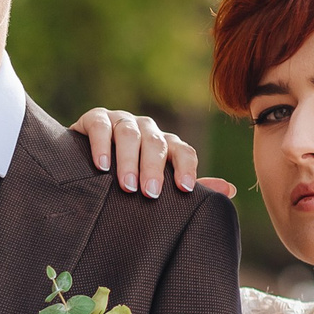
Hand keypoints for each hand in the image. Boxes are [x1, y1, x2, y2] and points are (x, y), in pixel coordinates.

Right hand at [70, 108, 236, 199]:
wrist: (84, 168)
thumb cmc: (129, 180)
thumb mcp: (158, 186)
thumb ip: (187, 186)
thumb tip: (229, 190)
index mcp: (166, 145)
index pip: (183, 151)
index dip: (186, 168)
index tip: (185, 190)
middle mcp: (146, 129)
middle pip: (156, 143)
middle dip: (153, 169)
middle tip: (149, 194)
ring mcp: (121, 121)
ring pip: (130, 134)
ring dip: (128, 160)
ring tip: (127, 186)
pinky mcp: (95, 119)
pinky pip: (101, 126)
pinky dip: (102, 145)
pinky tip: (102, 166)